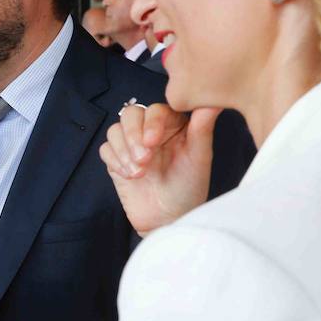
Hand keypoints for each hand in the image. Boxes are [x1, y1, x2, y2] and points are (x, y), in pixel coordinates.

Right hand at [99, 103, 217, 235]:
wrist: (168, 219)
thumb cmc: (189, 189)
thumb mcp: (199, 158)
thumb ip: (202, 127)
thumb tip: (214, 102)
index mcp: (173, 125)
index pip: (156, 110)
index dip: (152, 123)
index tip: (153, 143)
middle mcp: (150, 131)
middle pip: (131, 115)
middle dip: (133, 136)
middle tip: (144, 160)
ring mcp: (131, 145)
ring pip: (115, 130)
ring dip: (123, 150)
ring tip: (139, 172)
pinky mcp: (117, 160)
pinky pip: (105, 149)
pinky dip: (115, 161)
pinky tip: (130, 176)